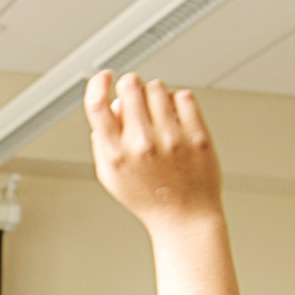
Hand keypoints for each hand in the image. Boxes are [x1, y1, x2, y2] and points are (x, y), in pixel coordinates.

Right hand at [85, 72, 223, 235]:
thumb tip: (109, 107)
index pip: (97, 104)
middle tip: (136, 97)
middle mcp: (143, 144)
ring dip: (155, 94)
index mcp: (116, 154)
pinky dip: (179, 102)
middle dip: (130, 86)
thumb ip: (102, 142)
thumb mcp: (111, 177)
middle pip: (130, 86)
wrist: (185, 218)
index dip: (98, 82)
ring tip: (159, 114)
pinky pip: (184, 96)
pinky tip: (177, 118)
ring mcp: (172, 139)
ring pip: (158, 87)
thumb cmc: (149, 199)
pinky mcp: (197, 136)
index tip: (105, 76)